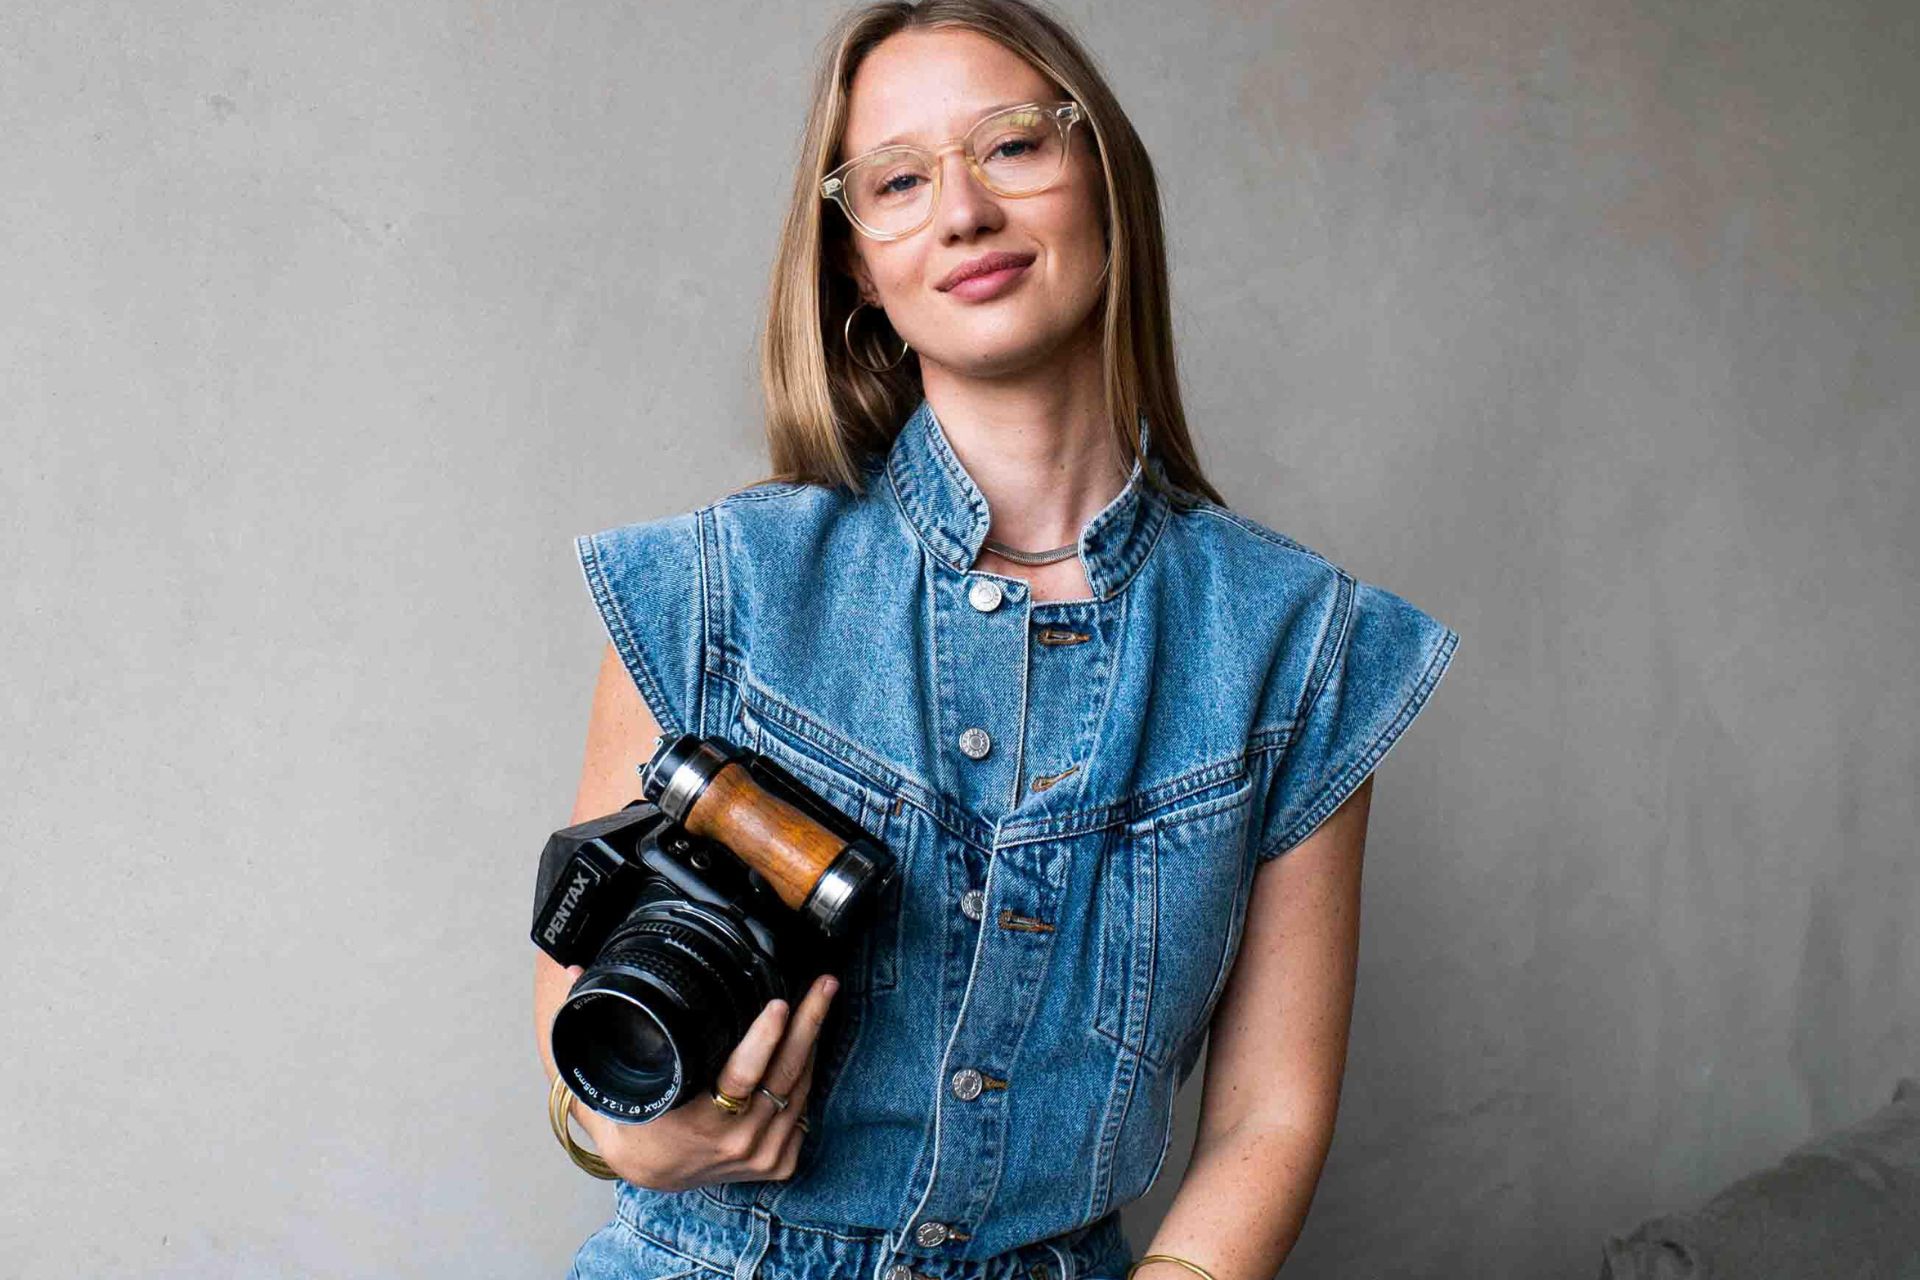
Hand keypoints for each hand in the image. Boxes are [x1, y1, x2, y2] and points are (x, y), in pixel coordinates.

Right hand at [557, 966, 838, 1191]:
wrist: (652, 1173)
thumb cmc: (632, 1122)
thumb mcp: (604, 1085)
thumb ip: (588, 1030)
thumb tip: (573, 970)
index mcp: (697, 1123)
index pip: (740, 1078)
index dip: (762, 1039)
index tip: (777, 1003)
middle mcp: (735, 1143)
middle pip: (784, 1075)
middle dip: (808, 1022)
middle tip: (823, 983)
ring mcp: (761, 1155)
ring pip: (799, 1088)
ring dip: (813, 1040)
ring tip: (821, 996)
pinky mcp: (779, 1162)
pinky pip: (803, 1110)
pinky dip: (807, 1074)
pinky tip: (810, 1040)